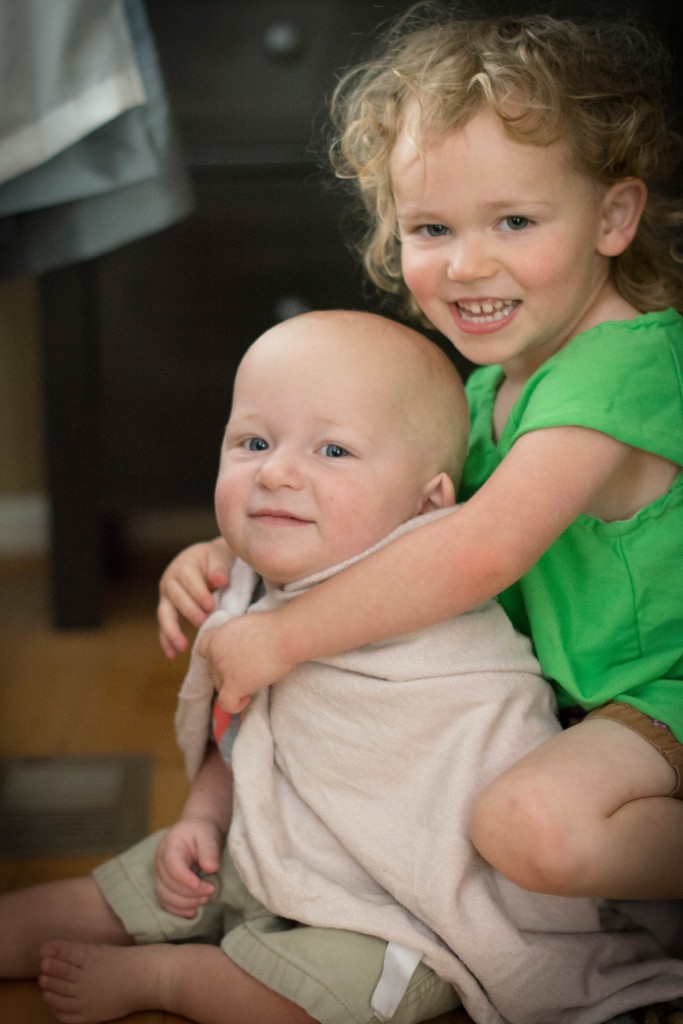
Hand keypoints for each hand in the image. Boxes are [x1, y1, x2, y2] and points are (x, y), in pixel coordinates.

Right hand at [154, 816, 224, 917]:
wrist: (196, 830)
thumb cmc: (202, 831)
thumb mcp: (208, 835)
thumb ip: (209, 850)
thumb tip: (211, 868)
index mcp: (170, 846)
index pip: (173, 867)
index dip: (187, 880)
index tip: (207, 886)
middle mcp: (160, 862)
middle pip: (168, 885)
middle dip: (191, 893)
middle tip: (211, 890)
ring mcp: (160, 875)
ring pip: (165, 897)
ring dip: (186, 903)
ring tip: (205, 899)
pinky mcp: (164, 885)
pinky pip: (166, 902)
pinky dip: (178, 910)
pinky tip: (194, 911)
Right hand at [157, 538, 232, 657]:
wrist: (206, 561)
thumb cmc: (216, 560)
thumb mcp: (220, 558)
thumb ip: (219, 569)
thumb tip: (219, 580)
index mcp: (184, 566)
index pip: (190, 581)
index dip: (199, 594)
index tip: (211, 606)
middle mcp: (170, 581)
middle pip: (176, 598)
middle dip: (189, 611)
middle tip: (202, 622)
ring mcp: (166, 597)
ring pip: (165, 614)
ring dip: (172, 631)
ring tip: (182, 647)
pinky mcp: (167, 610)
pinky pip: (164, 626)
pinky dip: (166, 640)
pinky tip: (172, 655)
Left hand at [198, 611, 294, 712]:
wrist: (285, 635)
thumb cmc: (274, 627)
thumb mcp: (245, 625)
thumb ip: (234, 638)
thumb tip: (238, 651)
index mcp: (217, 636)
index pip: (204, 650)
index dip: (217, 657)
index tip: (234, 659)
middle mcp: (214, 653)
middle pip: (213, 671)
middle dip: (228, 674)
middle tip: (250, 671)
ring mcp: (222, 669)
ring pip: (219, 688)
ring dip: (234, 687)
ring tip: (255, 680)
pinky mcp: (234, 684)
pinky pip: (227, 704)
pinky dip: (236, 705)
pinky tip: (248, 696)